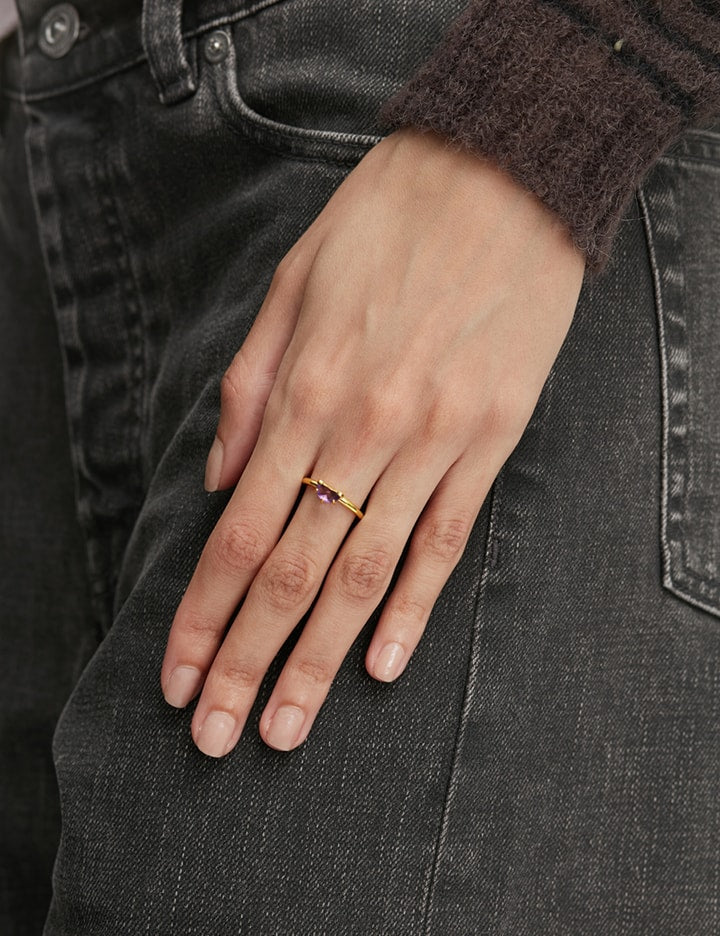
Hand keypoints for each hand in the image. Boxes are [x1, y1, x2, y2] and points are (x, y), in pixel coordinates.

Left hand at [160, 126, 585, 756]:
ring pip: (365, 577)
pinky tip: (382, 667)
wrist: (502, 176)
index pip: (237, 534)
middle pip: (291, 574)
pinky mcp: (491, 442)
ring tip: (287, 728)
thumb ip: (247, 389)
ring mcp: (433, 443)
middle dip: (246, 663)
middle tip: (217, 737)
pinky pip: (447, 541)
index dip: (201, 614)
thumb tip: (217, 480)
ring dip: (318, 660)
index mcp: (304, 392)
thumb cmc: (386, 223)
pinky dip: (414, 610)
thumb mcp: (289, 285)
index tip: (177, 677)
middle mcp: (363, 431)